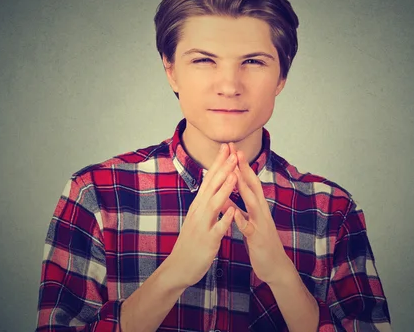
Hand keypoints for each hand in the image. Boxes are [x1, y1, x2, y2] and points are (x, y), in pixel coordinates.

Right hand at [165, 143, 237, 288]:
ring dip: (224, 189)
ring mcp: (202, 225)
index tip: (227, 147)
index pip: (209, 179)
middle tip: (233, 152)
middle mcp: (199, 211)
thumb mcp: (197, 217)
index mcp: (198, 205)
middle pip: (211, 186)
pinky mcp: (207, 241)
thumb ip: (205, 202)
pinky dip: (225, 219)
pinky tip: (233, 211)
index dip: (218, 163)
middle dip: (223, 169)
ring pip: (214, 204)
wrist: (178, 267)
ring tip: (235, 174)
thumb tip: (212, 186)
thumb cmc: (191, 242)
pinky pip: (217, 229)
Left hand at [229, 143, 292, 285]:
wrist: (274, 266)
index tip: (231, 149)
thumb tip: (225, 195)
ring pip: (253, 203)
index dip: (239, 165)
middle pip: (253, 186)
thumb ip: (238, 207)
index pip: (247, 181)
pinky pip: (249, 228)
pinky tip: (234, 214)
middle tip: (236, 150)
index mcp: (256, 206)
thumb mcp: (248, 221)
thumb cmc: (259, 242)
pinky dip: (242, 220)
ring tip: (236, 174)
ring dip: (244, 188)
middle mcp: (261, 211)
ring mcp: (261, 224)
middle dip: (244, 168)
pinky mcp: (258, 239)